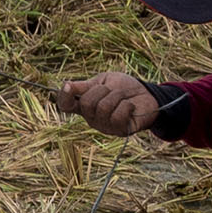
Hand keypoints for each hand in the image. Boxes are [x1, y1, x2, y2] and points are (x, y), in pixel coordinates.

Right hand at [42, 72, 157, 138]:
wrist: (148, 94)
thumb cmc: (124, 87)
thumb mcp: (104, 80)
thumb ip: (85, 85)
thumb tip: (65, 85)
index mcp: (84, 104)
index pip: (65, 105)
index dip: (63, 97)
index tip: (68, 86)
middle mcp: (91, 117)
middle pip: (87, 103)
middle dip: (102, 90)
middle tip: (113, 90)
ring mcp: (104, 126)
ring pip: (103, 108)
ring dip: (117, 97)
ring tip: (124, 98)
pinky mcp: (119, 131)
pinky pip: (117, 116)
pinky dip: (127, 106)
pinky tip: (130, 107)